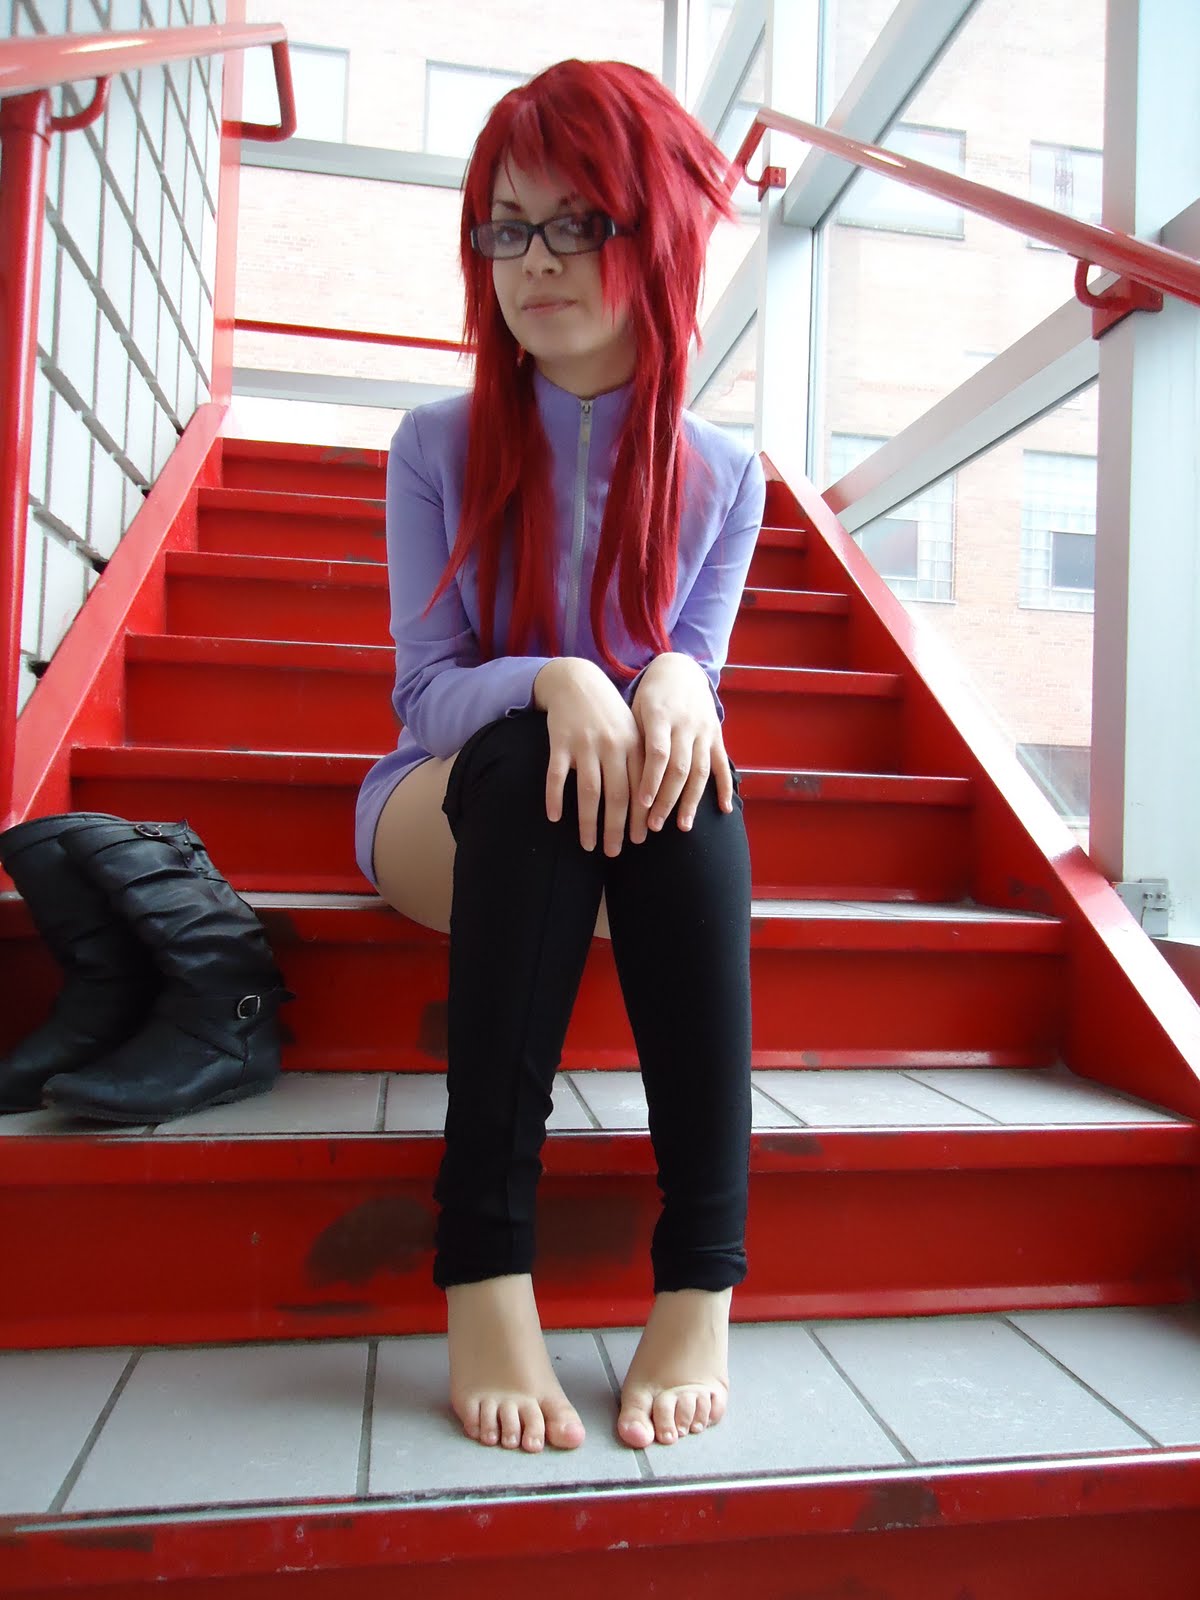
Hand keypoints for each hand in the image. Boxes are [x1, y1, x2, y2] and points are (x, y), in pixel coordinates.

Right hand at [533, 658, 642, 855]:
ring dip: (588, 822)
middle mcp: (612, 745)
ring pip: (588, 791)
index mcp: (634, 745)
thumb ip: (641, 762)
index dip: (641, 816)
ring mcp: (585, 744)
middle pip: (617, 795)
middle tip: (613, 852)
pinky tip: (554, 818)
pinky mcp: (559, 742)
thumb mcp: (632, 732)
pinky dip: (555, 798)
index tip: (640, 840)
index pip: (641, 787)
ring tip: (588, 845)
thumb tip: (650, 805)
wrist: (577, 681)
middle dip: (616, 828)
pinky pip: (556, 776)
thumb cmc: (609, 714)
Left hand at [629, 653, 733, 842]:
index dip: (650, 780)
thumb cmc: (650, 695)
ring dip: (692, 801)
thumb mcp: (636, 708)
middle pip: (679, 768)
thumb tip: (614, 777)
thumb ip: (632, 738)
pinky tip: (723, 809)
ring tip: (683, 826)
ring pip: (700, 771)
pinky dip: (725, 787)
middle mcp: (685, 724)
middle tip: (653, 826)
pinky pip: (721, 764)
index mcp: (660, 716)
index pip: (657, 754)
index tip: (640, 805)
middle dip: (667, 799)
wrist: (681, 670)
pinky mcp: (716, 736)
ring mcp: (704, 731)